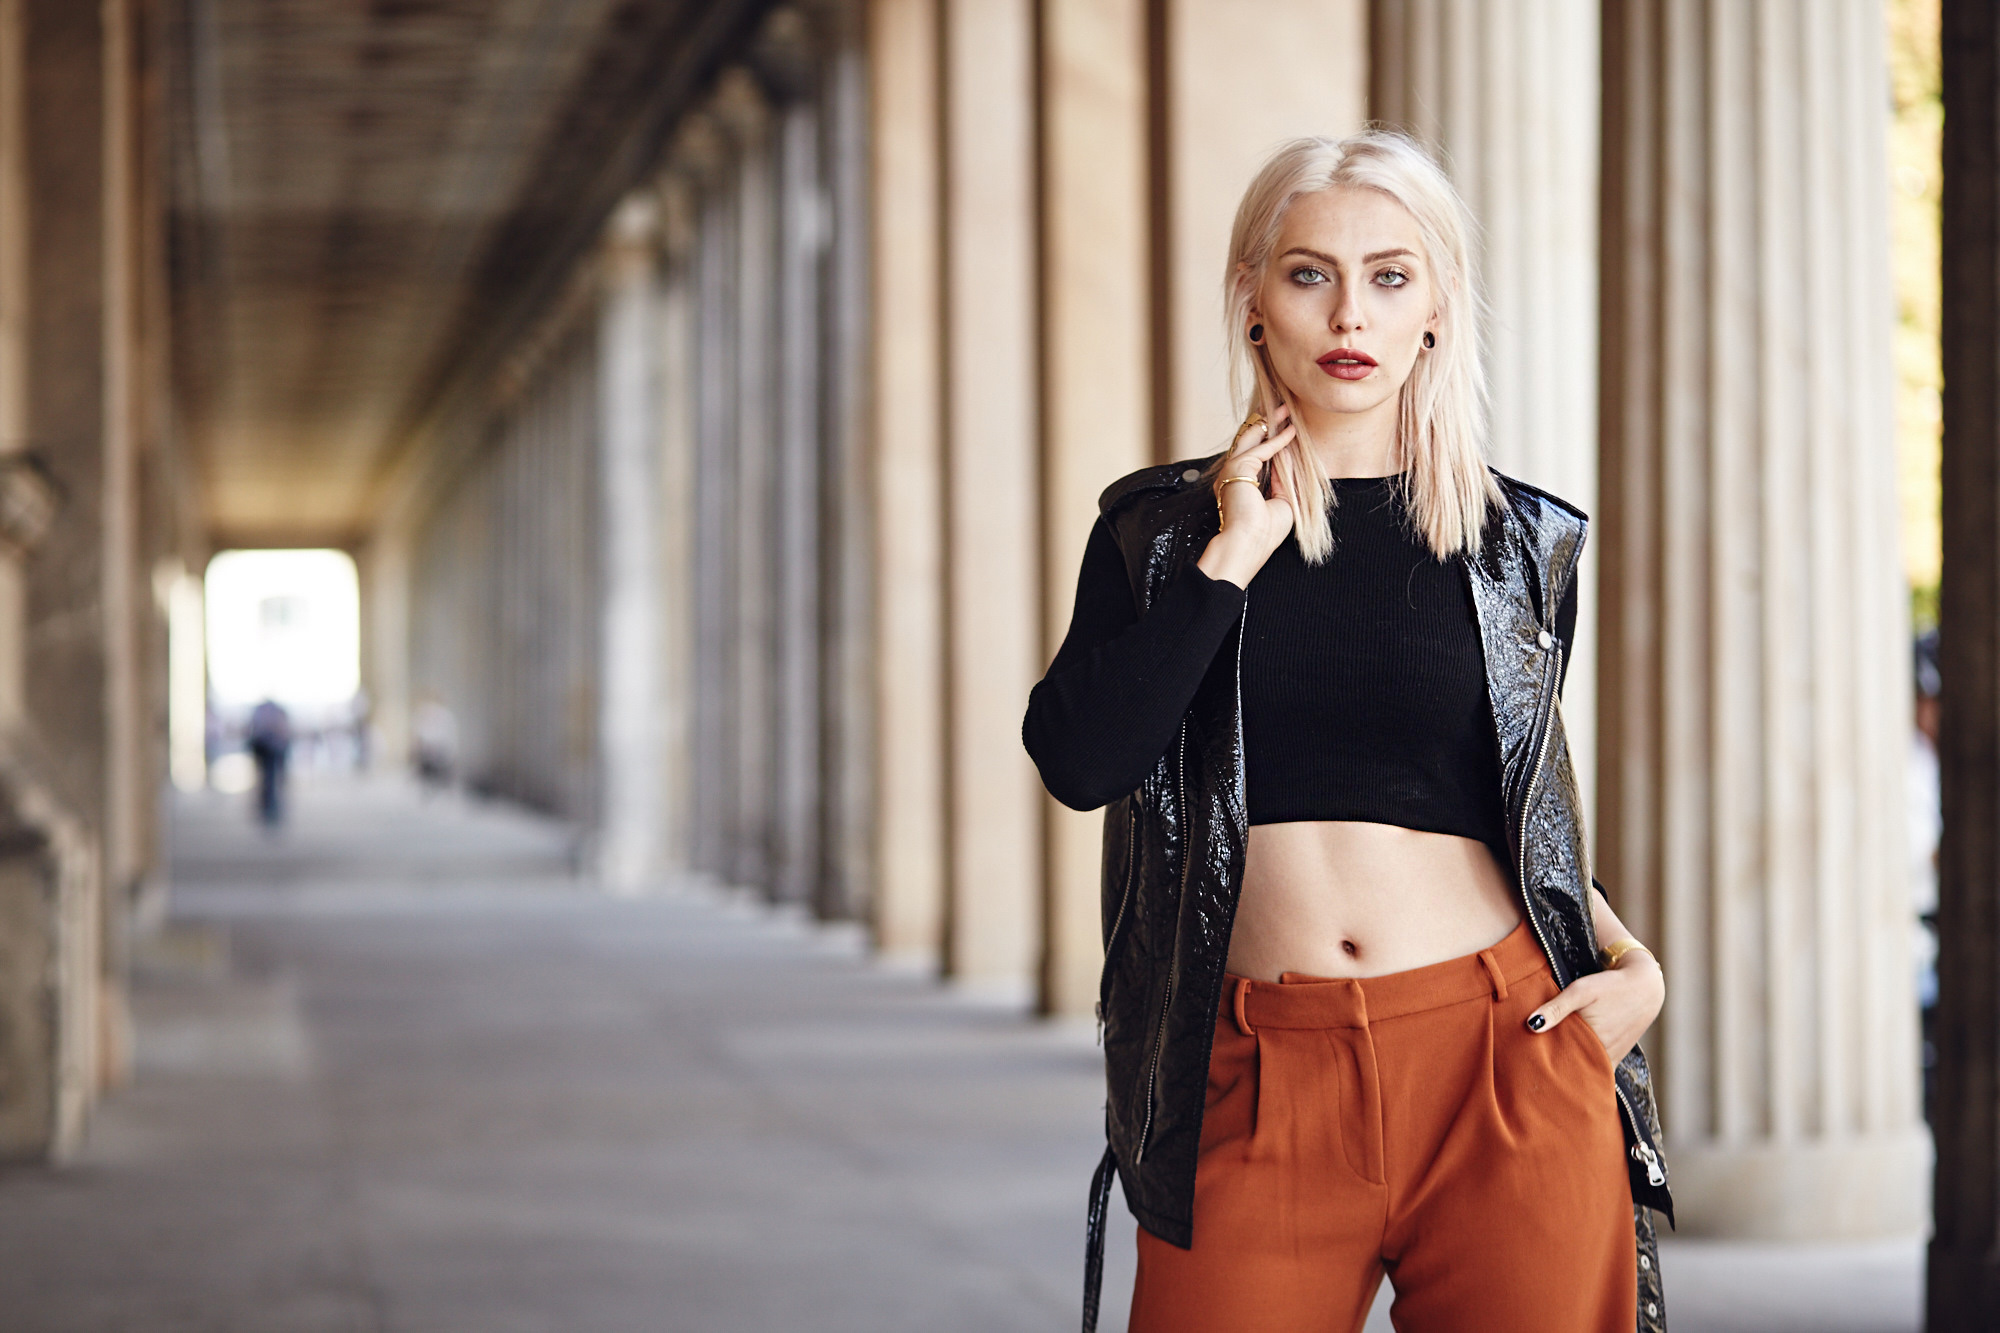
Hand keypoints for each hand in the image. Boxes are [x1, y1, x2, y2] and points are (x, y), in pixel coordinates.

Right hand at [1198, 402, 1297, 587]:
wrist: (1246, 544)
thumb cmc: (1263, 532)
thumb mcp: (1281, 502)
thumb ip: (1284, 480)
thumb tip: (1291, 458)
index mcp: (1238, 485)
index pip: (1254, 456)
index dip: (1269, 441)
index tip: (1284, 428)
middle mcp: (1231, 476)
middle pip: (1250, 441)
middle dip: (1267, 423)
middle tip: (1282, 408)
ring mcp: (1231, 470)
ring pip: (1251, 438)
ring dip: (1270, 422)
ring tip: (1286, 409)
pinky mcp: (1237, 468)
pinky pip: (1261, 449)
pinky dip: (1278, 440)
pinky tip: (1292, 431)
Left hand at [1526, 950, 1662, 1065]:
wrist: (1645, 987)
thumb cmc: (1610, 987)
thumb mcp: (1581, 991)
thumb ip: (1556, 1008)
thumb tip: (1531, 1025)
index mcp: (1593, 1042)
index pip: (1561, 1062)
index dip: (1545, 1063)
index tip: (1527, 1063)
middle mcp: (1603, 1056)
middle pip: (1572, 1068)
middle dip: (1555, 1068)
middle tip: (1533, 1067)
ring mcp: (1611, 1059)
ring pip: (1585, 1069)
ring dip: (1569, 1066)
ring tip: (1548, 1064)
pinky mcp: (1616, 1057)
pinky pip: (1597, 1067)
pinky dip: (1584, 1064)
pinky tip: (1570, 1057)